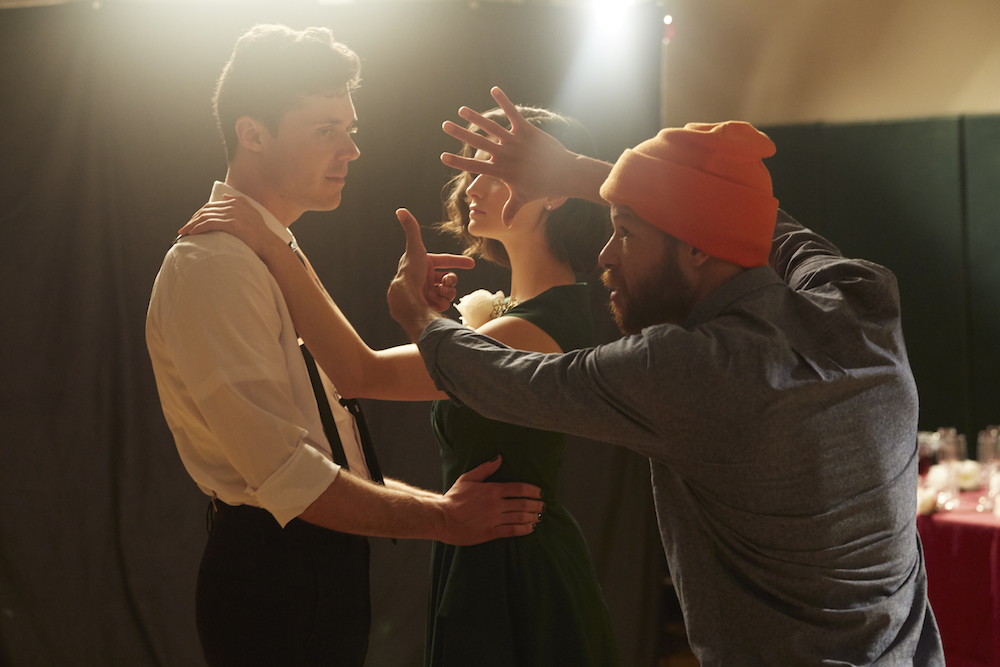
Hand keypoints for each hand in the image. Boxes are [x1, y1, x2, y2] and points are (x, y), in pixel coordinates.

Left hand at [177, 195, 282, 259]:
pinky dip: (198, 228)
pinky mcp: (229, 224)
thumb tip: (225, 196)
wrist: (268, 243)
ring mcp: (231, 215)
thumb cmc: (261, 232)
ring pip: (205, 217)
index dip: (199, 214)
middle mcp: (232, 206)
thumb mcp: (252, 212)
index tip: (192, 222)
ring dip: (192, 225)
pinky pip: (208, 224)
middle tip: (184, 228)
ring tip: (184, 233)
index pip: (211, 206)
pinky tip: (192, 233)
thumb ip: (239, 202)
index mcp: (236, 202)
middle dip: (193, 219)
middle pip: (205, 210)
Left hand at [387, 208, 473, 339]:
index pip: (444, 261)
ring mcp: (426, 293)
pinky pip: (443, 302)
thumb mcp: (415, 248)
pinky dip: (442, 301)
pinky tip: (435, 301)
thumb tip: (400, 210)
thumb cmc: (410, 273)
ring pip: (447, 290)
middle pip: (448, 277)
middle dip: (451, 280)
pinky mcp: (428, 305)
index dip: (459, 261)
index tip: (472, 264)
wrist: (406, 299)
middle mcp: (423, 279)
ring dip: (448, 290)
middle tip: (448, 282)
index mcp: (422, 264)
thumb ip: (411, 229)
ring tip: (441, 292)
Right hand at [438, 455, 544, 545]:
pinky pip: (512, 531)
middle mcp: (495, 504)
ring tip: (539, 516)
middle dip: (536, 504)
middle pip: (523, 504)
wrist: (442, 518)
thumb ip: (485, 469)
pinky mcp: (491, 533)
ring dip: (533, 516)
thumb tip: (499, 458)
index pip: (518, 489)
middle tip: (543, 505)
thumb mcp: (468, 478)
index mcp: (491, 490)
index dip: (532, 490)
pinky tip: (531, 527)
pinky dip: (524, 529)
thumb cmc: (454, 497)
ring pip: (520, 517)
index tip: (540, 492)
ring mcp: (494, 519)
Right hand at [441, 87, 576, 224]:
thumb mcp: (523, 199)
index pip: (474, 167)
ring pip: (491, 127)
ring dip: (475, 117)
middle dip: (460, 134)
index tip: (442, 156)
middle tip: (444, 126)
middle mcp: (505, 155)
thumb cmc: (542, 187)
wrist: (563, 174)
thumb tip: (505, 225)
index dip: (457, 162)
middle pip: (477, 143)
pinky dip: (504, 102)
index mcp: (501, 171)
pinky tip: (494, 90)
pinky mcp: (527, 131)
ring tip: (461, 109)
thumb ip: (511, 209)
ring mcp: (515, 142)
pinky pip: (513, 114)